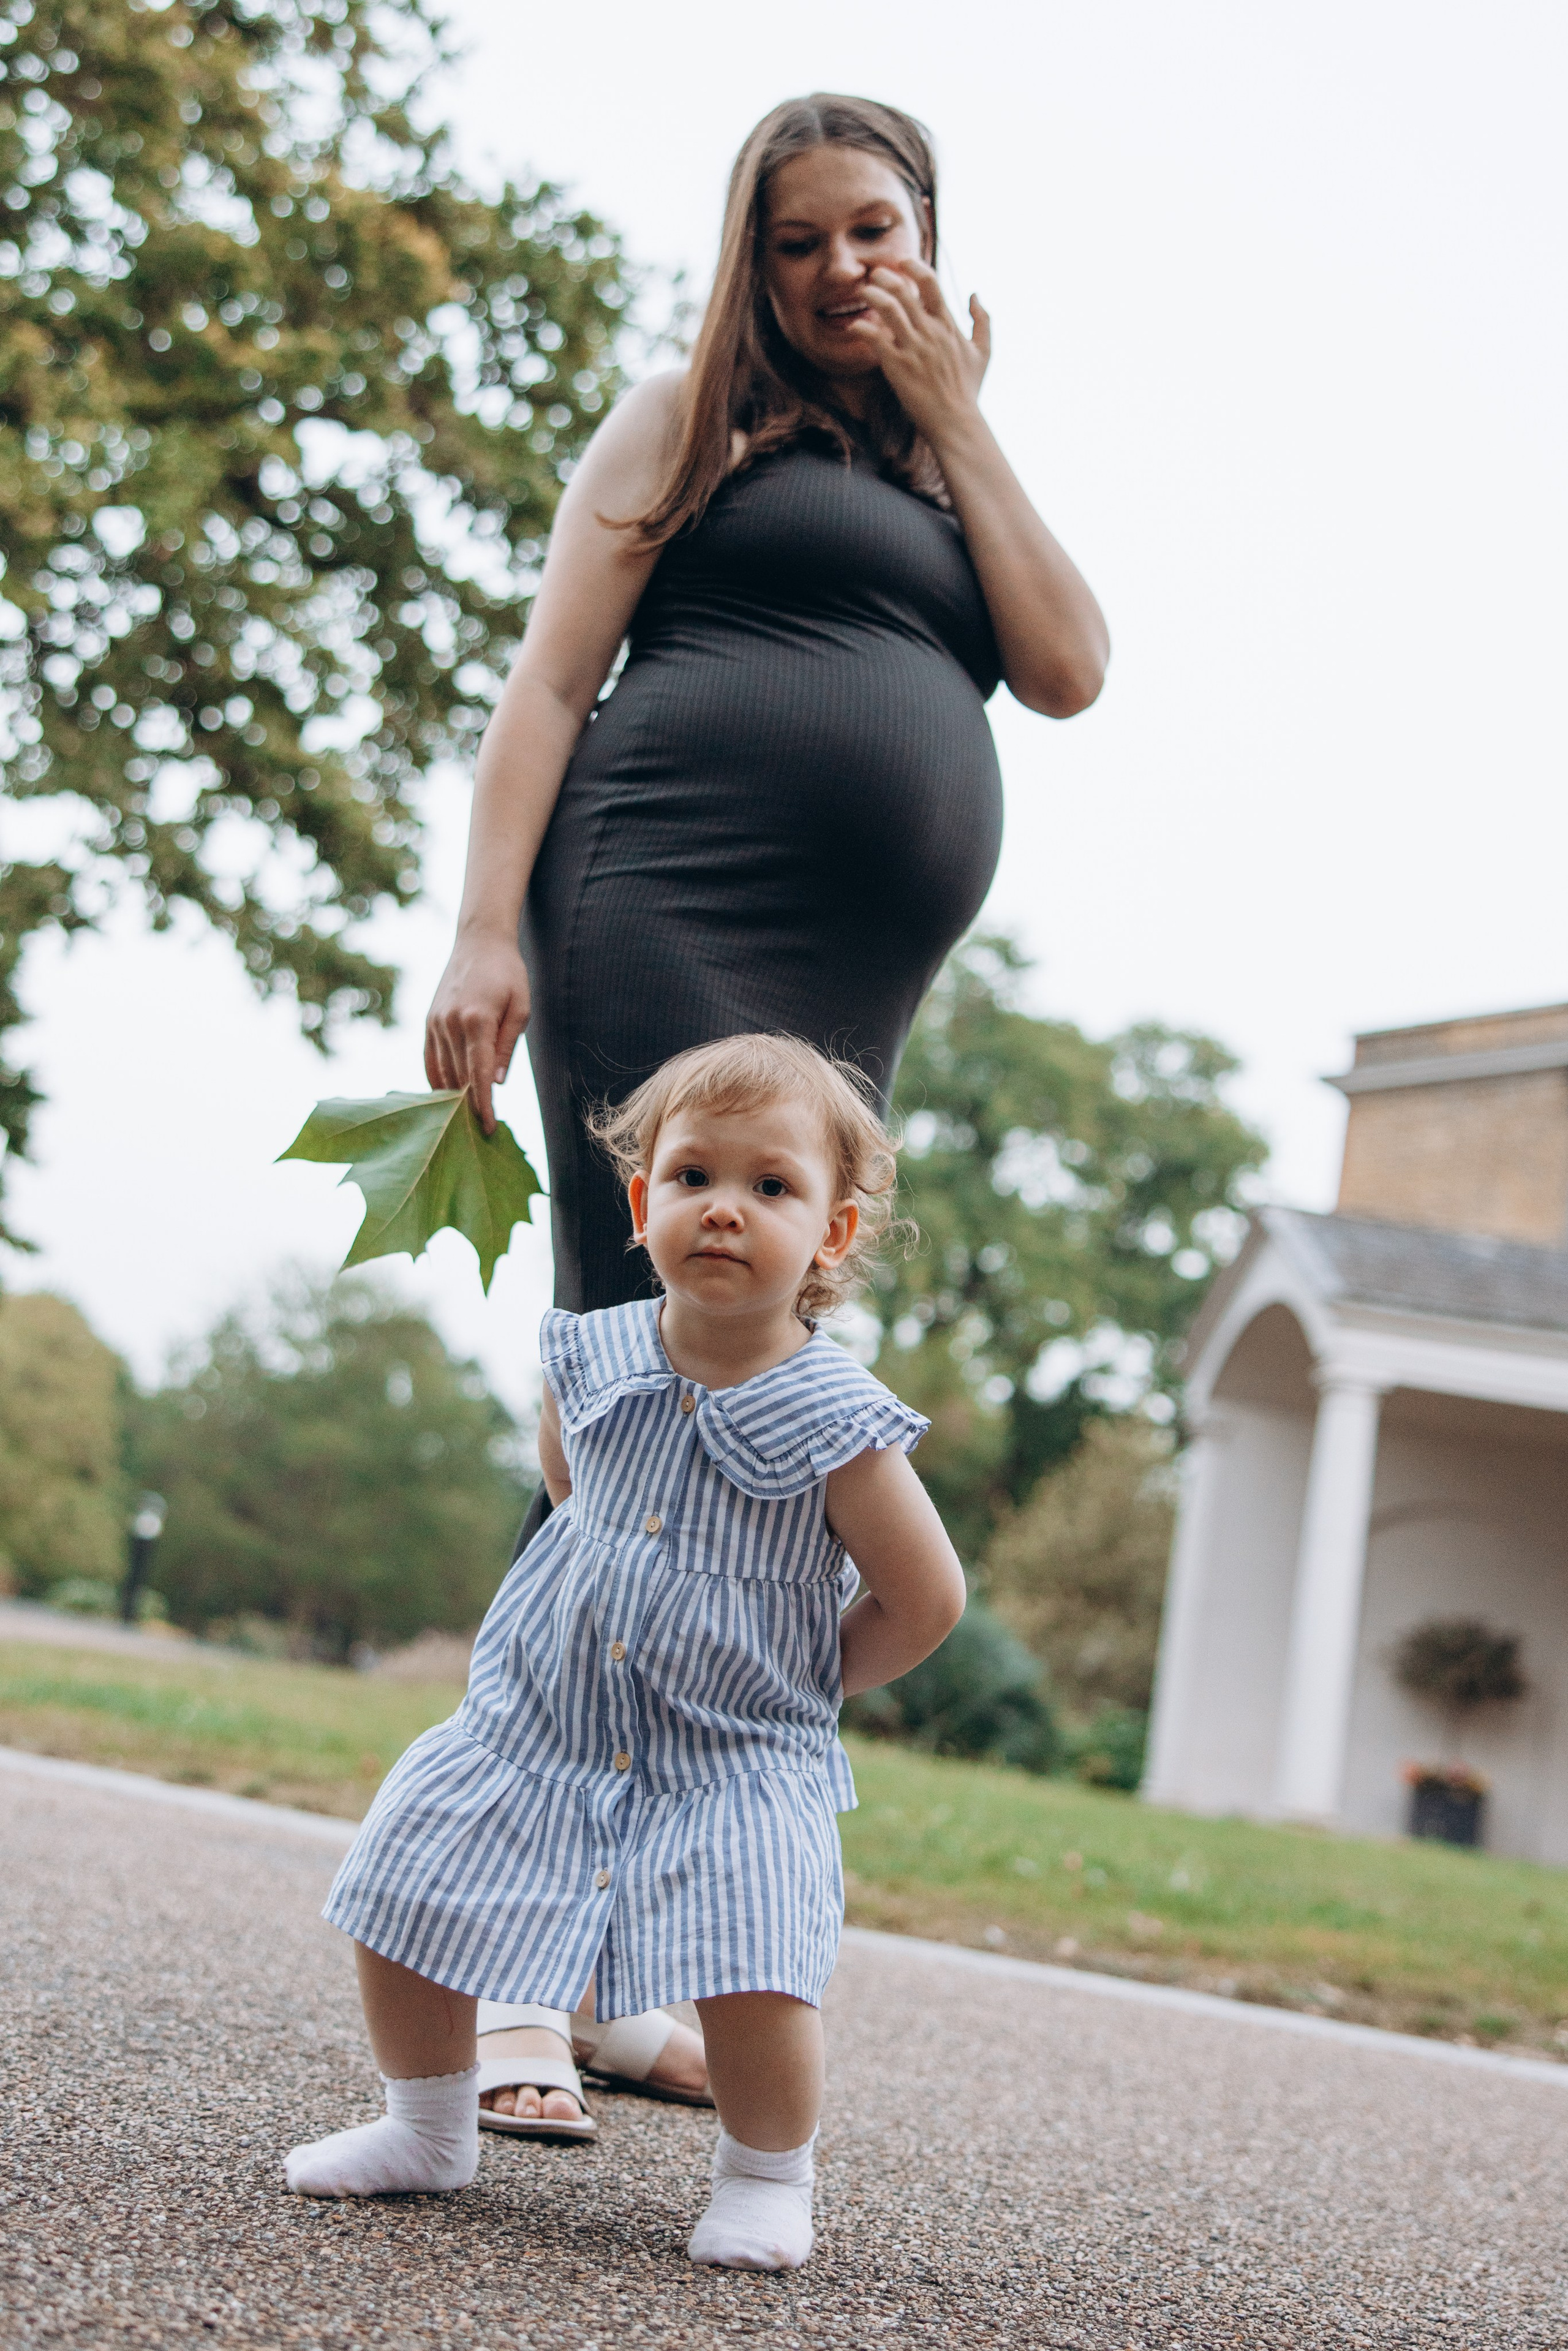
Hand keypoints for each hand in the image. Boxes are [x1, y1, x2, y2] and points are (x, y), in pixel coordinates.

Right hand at [424, 934, 530, 1132]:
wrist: (479, 943)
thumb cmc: (508, 975)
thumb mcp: (520, 1008)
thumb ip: (507, 1045)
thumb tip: (496, 1082)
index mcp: (477, 1020)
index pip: (479, 1075)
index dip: (483, 1105)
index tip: (489, 1128)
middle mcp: (450, 1023)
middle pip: (459, 1078)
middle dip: (469, 1106)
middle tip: (479, 1131)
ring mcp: (435, 1023)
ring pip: (442, 1072)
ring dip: (452, 1097)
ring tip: (465, 1119)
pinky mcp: (428, 1021)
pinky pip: (429, 1060)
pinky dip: (436, 1080)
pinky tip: (446, 1096)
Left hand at [849, 260, 990, 449]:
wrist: (956, 423)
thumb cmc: (968, 390)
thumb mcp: (984, 352)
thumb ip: (982, 320)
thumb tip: (975, 294)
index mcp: (948, 325)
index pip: (929, 282)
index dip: (912, 266)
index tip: (901, 262)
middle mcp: (930, 332)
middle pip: (903, 290)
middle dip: (884, 276)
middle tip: (874, 274)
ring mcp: (913, 348)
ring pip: (887, 308)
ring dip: (871, 295)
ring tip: (863, 292)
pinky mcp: (897, 366)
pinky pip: (874, 338)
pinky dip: (861, 327)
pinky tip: (855, 326)